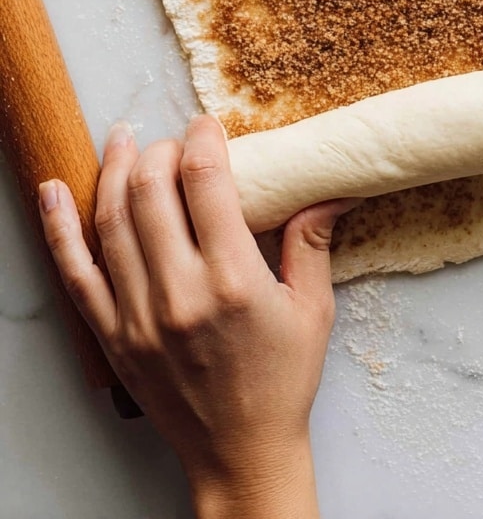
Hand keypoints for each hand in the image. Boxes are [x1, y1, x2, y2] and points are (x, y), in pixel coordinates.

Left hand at [38, 114, 352, 518]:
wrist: (240, 453)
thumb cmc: (283, 381)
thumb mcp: (313, 308)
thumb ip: (313, 241)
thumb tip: (331, 188)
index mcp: (234, 280)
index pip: (206, 183)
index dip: (202, 141)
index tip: (207, 126)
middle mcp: (180, 293)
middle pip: (152, 191)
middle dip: (161, 150)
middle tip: (173, 140)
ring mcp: (139, 315)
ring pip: (111, 221)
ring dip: (113, 169)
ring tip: (122, 138)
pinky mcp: (113, 336)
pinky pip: (76, 272)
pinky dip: (60, 227)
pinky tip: (54, 190)